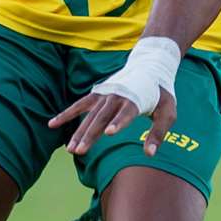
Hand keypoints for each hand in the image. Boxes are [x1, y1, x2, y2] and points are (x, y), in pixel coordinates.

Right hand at [49, 88, 176, 156]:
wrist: (149, 67)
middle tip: (79, 151)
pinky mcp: (97, 95)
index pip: (126, 113)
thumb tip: (150, 154)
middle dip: (90, 135)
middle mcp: (117, 97)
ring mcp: (105, 95)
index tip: (109, 132)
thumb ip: (158, 132)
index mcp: (136, 100)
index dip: (118, 122)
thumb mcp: (168, 112)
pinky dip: (66, 114)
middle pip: (101, 119)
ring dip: (78, 132)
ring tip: (70, 149)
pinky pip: (79, 106)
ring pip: (89, 116)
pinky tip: (52, 124)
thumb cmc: (161, 94)